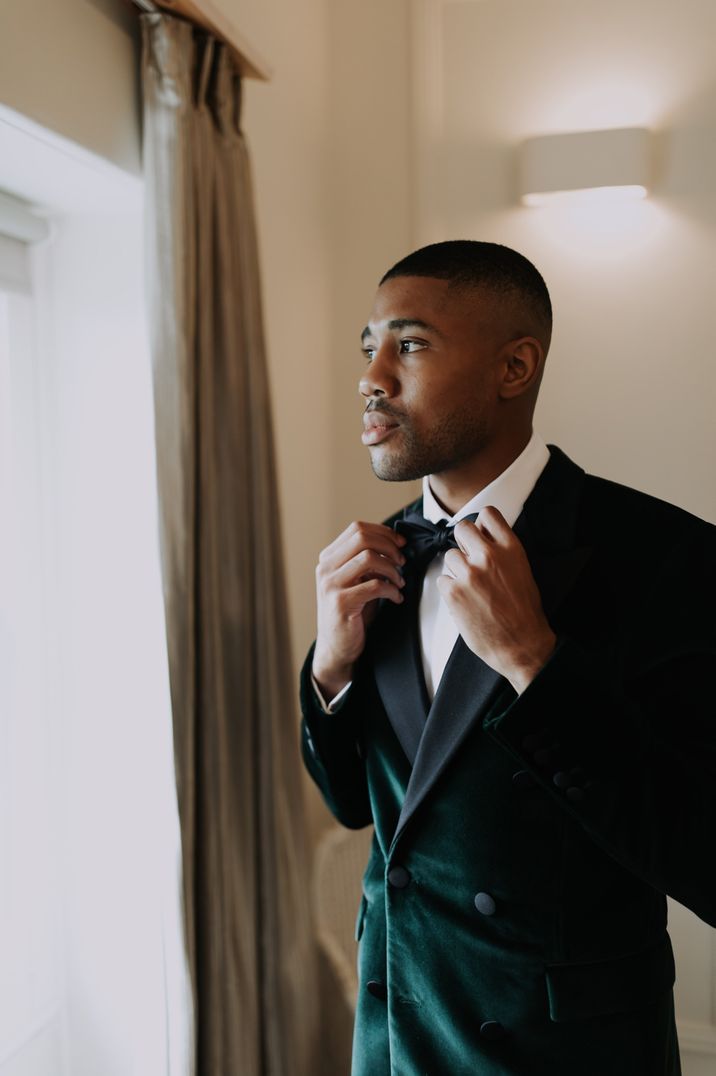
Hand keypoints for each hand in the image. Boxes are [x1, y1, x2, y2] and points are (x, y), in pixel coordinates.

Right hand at [312, 521, 406, 698]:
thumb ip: (369, 562)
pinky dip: (391, 589)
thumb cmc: (351, 613)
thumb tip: (396, 544)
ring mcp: (330, 585)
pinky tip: (396, 597)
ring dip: (392, 569)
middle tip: (402, 562)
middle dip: (389, 547)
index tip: (400, 543)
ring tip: (399, 582)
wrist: (336, 647)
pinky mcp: (340, 602)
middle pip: (362, 538)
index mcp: (329, 558)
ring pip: (369, 558)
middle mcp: (325, 568)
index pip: (357, 528)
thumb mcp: (357, 581)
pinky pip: (374, 585)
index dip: (384, 532)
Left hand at [437, 506, 555, 693]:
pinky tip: (465, 602)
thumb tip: (483, 537)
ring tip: (471, 589)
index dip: (480, 524)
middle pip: (462, 529)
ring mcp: (469, 573)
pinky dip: (449, 590)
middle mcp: (489, 556)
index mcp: (511, 548)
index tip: (480, 534)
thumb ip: (502, 551)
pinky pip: (443, 579)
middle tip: (470, 561)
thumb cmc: (524, 611)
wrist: (521, 644)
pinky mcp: (453, 591)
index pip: (488, 514)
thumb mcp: (522, 570)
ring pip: (450, 556)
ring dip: (456, 570)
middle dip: (464, 543)